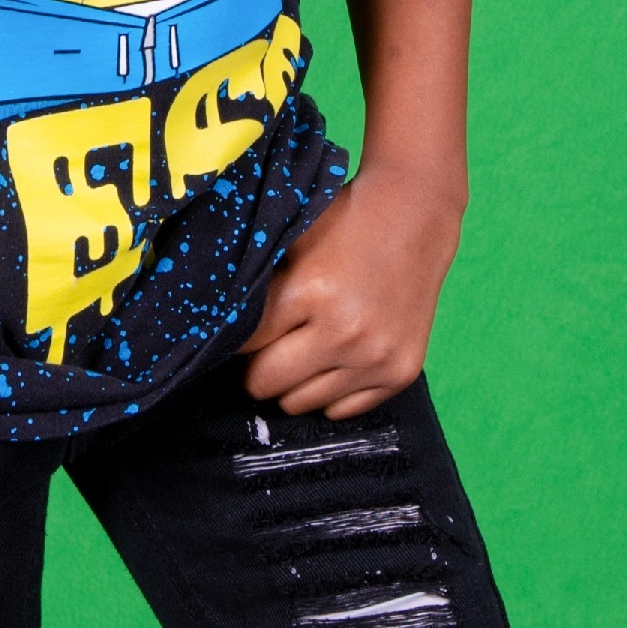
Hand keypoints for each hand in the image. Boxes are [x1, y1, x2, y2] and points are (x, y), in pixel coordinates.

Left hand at [240, 155, 465, 417]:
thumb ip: (257, 286)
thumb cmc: (344, 223)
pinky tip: (335, 358)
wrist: (414, 215)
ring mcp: (375, 358)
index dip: (236, 337)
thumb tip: (212, 327)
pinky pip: (343, 412)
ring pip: (301, 404)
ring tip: (305, 347)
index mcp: (309, 292)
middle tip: (269, 342)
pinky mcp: (400, 374)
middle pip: (266, 383)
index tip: (240, 330)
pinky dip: (331, 391)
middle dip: (258, 365)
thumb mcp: (291, 241)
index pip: (244, 344)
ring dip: (294, 380)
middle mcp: (344, 333)